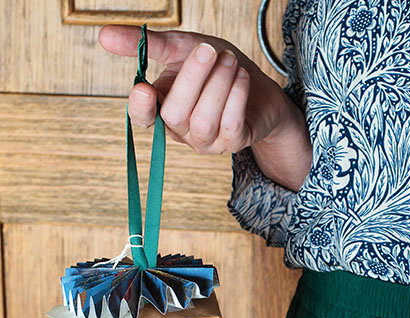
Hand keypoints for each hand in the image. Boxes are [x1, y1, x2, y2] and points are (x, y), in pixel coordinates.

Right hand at [98, 25, 300, 156]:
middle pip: (174, 115)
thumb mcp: (182, 48)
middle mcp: (181, 130)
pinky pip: (230, 124)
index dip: (140, 108)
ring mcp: (207, 141)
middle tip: (208, 50)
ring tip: (229, 61)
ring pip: (203, 121)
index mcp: (162, 107)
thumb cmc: (216, 68)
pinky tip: (241, 76)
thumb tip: (103, 35)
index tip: (143, 89)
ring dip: (217, 86)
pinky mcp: (233, 143)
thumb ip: (147, 44)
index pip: (142, 117)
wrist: (258, 88)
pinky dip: (236, 97)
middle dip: (191, 80)